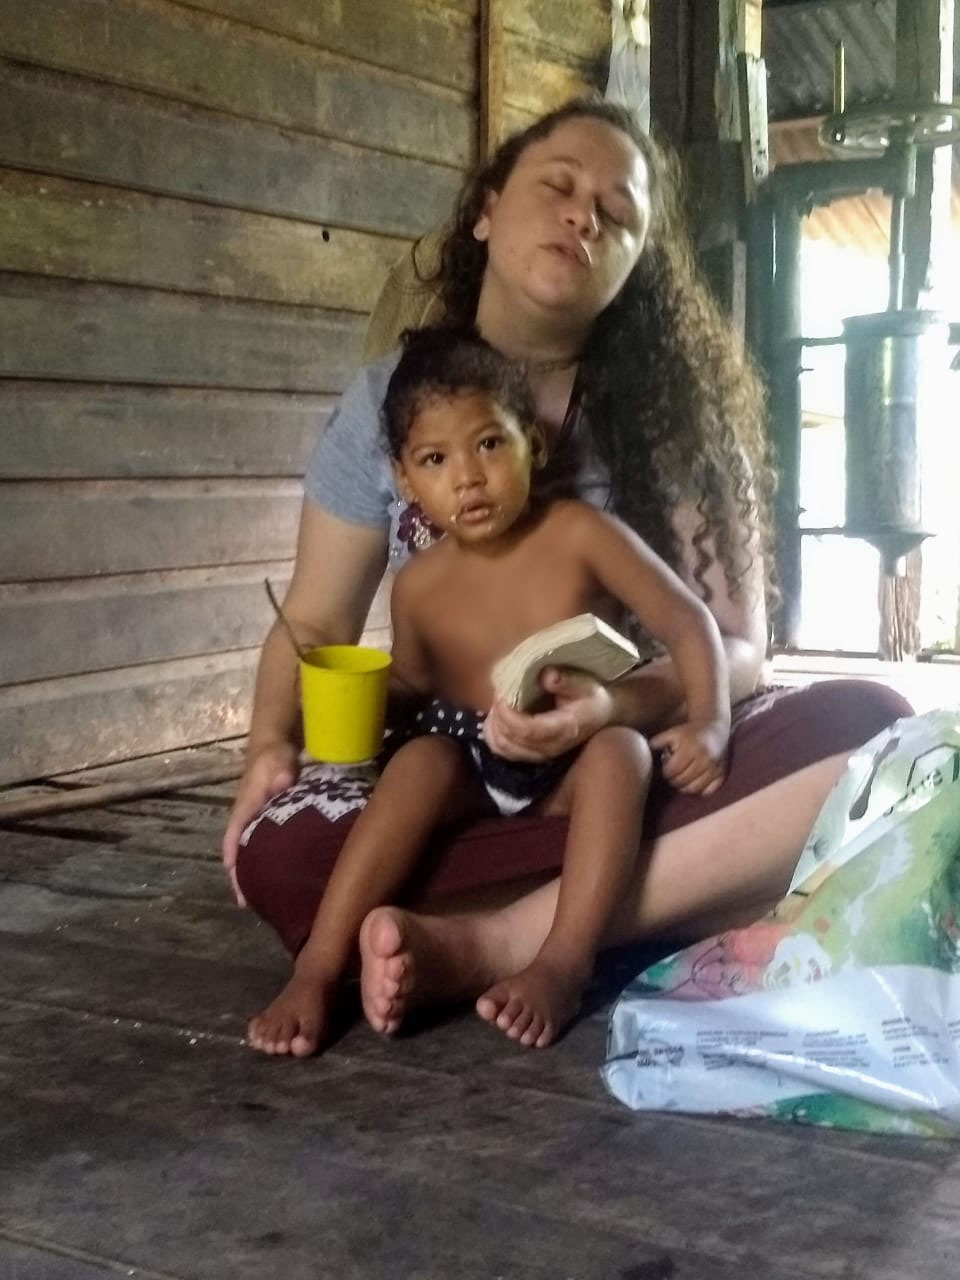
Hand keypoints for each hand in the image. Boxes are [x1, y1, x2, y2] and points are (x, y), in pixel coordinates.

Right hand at [221, 741, 299, 904]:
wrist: (274, 748)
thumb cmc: (273, 756)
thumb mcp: (277, 759)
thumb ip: (280, 771)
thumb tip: (282, 785)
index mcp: (245, 808)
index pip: (234, 838)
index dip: (235, 862)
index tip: (238, 888)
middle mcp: (246, 820)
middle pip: (239, 853)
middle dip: (241, 878)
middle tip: (249, 904)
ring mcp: (256, 823)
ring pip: (251, 854)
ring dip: (252, 874)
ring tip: (263, 901)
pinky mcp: (268, 824)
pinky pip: (263, 848)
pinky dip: (267, 865)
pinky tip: (280, 881)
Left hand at [482, 667, 613, 761]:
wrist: (597, 715)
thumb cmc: (589, 697)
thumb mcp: (584, 684)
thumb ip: (566, 680)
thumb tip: (546, 675)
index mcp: (564, 730)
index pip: (528, 731)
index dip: (509, 715)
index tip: (501, 695)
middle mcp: (550, 748)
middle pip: (511, 741)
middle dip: (499, 717)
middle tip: (500, 695)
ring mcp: (539, 755)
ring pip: (503, 748)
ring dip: (494, 726)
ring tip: (499, 705)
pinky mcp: (530, 755)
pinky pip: (502, 750)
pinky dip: (493, 734)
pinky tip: (496, 717)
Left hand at [649, 718, 728, 795]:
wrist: (714, 727)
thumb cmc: (688, 732)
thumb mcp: (671, 733)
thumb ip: (656, 742)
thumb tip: (640, 752)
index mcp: (689, 748)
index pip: (671, 772)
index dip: (665, 771)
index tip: (667, 767)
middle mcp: (703, 759)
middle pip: (681, 782)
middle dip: (673, 779)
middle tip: (674, 773)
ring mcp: (714, 768)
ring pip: (693, 789)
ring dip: (684, 786)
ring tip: (682, 777)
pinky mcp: (722, 774)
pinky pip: (707, 792)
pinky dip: (699, 790)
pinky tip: (695, 781)